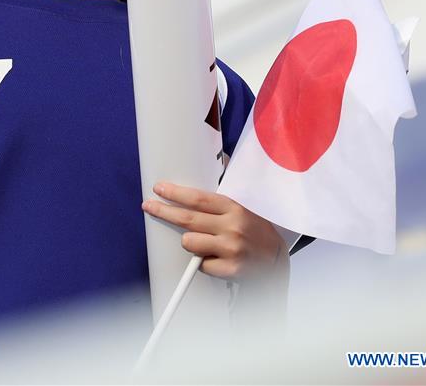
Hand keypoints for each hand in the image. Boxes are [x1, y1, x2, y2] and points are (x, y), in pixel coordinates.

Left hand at [141, 182, 285, 280]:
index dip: (175, 193)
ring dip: (190, 242)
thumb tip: (219, 155)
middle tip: (148, 206)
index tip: (158, 188)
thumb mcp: (242, 205)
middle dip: (164, 211)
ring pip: (190, 243)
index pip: (198, 198)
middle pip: (188, 219)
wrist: (276, 260)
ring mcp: (232, 249)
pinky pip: (202, 265)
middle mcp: (232, 227)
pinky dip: (204, 262)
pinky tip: (216, 257)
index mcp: (233, 208)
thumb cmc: (254, 229)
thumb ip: (223, 190)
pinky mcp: (231, 270)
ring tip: (202, 241)